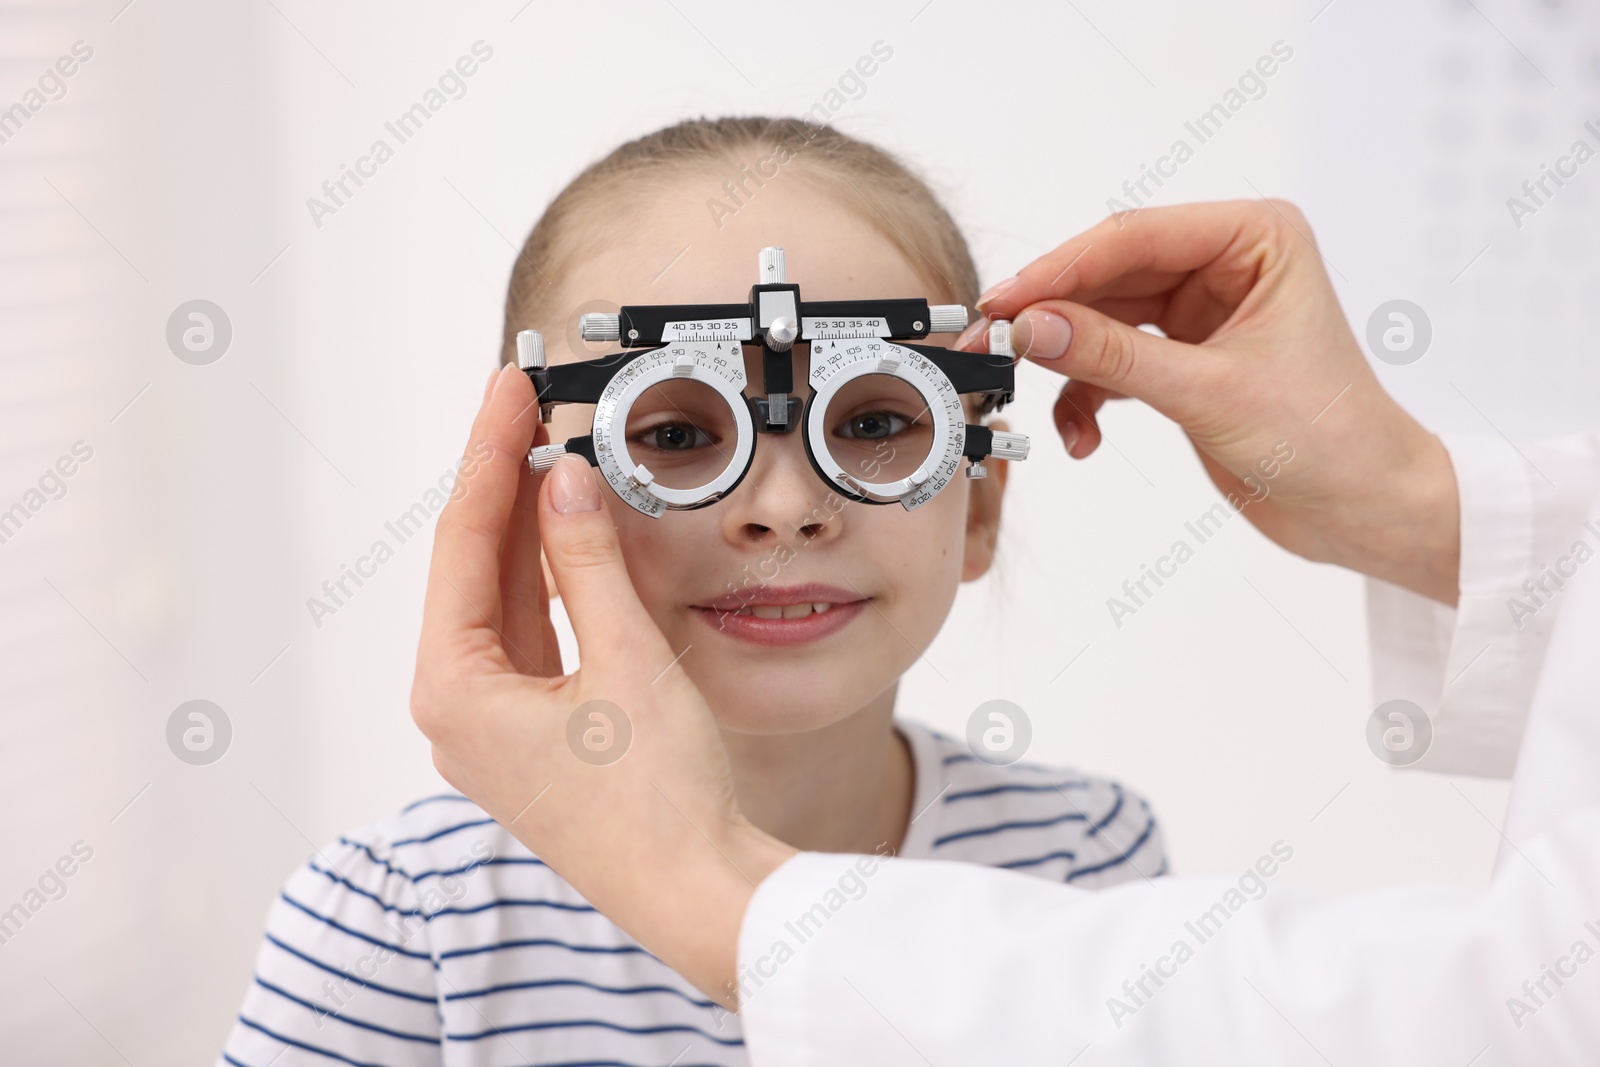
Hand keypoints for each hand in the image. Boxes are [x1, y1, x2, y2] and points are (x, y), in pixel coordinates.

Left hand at [410, 363, 793, 1003]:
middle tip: (529, 405)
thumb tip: (563, 479)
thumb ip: (589, 560)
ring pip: (503, 602)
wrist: (697, 895)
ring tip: (552, 455)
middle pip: (475, 569)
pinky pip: (532, 640)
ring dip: (528, 533)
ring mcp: (493, 728)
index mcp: (454, 691)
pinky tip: (571, 540)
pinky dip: (552, 586)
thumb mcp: (626, 658)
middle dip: (504, 487)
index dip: (488, 455)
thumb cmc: (659, 800)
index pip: (464, 542)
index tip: (508, 389)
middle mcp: (458, 710)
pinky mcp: (534, 740)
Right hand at [956, 200, 1459, 604]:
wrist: (1364, 509)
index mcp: (1255, 238)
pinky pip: (1112, 362)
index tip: (1005, 302)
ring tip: (1025, 392)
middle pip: (1108, 274)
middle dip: (1051, 316)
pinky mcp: (1184, 359)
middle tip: (992, 344)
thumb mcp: (1211, 393)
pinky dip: (1088, 397)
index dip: (1061, 269)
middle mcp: (1226, 263)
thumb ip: (1115, 356)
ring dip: (1066, 363)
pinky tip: (1084, 436)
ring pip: (1102, 319)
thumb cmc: (1330, 439)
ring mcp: (1201, 311)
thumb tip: (1033, 328)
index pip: (1135, 236)